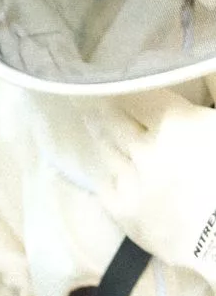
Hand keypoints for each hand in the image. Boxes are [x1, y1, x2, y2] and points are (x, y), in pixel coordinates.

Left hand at [95, 89, 215, 279]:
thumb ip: (204, 110)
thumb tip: (188, 110)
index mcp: (176, 122)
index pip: (142, 96)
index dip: (128, 88)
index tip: (115, 82)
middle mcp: (145, 147)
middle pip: (117, 121)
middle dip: (105, 109)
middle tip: (92, 100)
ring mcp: (130, 181)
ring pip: (108, 151)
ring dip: (101, 136)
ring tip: (93, 125)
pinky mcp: (123, 212)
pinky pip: (104, 186)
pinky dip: (102, 171)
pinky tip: (98, 165)